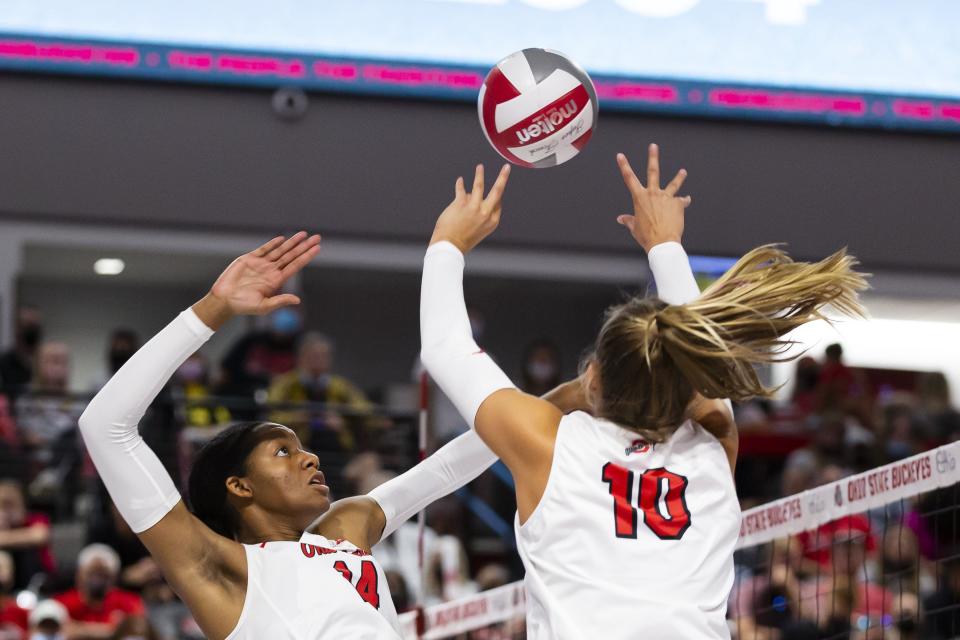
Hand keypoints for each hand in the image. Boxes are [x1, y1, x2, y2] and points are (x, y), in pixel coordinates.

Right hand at [195, 232, 320, 328]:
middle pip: (291, 255)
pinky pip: (264, 249)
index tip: (318, 249)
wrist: (224, 300)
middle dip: (304, 246)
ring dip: (292, 242)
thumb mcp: (264, 306)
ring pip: (280, 250)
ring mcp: (261, 264)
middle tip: (317, 238)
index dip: (307, 257)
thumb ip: (280, 301)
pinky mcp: (249, 259)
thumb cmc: (243, 306)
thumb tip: (297, 300)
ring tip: (304, 234)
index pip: (295, 266)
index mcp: (276, 281)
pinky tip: (283, 239)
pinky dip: (273, 243)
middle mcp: (271, 271)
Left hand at [430, 164, 510, 252]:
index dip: (495, 197)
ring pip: (479, 185)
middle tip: (507, 168)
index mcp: (492, 221)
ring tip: (479, 167)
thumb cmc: (462, 240)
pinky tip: (460, 180)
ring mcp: (474, 207)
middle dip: (503, 177)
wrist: (449, 246)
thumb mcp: (479, 230)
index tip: (497, 189)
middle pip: (497, 191)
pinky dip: (460, 184)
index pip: (498, 203)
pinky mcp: (461, 203)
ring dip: (479, 174)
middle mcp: (485, 213)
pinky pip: (461, 189)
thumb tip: (471, 194)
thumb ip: (479, 213)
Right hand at [615, 144, 690, 252]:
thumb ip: (628, 220)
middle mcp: (653, 194)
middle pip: (653, 171)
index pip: (629, 178)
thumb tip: (621, 219)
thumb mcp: (634, 228)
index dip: (624, 166)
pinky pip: (682, 201)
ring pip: (674, 184)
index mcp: (639, 198)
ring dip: (679, 177)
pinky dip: (684, 201)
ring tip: (683, 172)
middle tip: (653, 146)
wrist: (663, 242)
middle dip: (653, 157)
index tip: (620, 156)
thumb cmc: (647, 236)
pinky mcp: (678, 203)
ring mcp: (667, 197)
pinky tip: (686, 201)